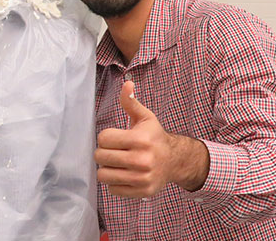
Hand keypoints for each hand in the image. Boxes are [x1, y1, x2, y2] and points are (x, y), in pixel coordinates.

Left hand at [94, 81, 207, 197]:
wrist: (175, 160)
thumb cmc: (155, 137)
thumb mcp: (145, 117)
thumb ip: (130, 102)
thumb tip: (127, 83)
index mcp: (139, 140)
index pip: (103, 139)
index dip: (106, 137)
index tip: (114, 138)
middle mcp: (141, 160)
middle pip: (101, 157)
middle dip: (104, 153)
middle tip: (114, 151)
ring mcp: (142, 178)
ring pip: (103, 175)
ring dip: (107, 169)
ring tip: (116, 163)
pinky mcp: (142, 191)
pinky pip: (113, 189)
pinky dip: (115, 183)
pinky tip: (124, 174)